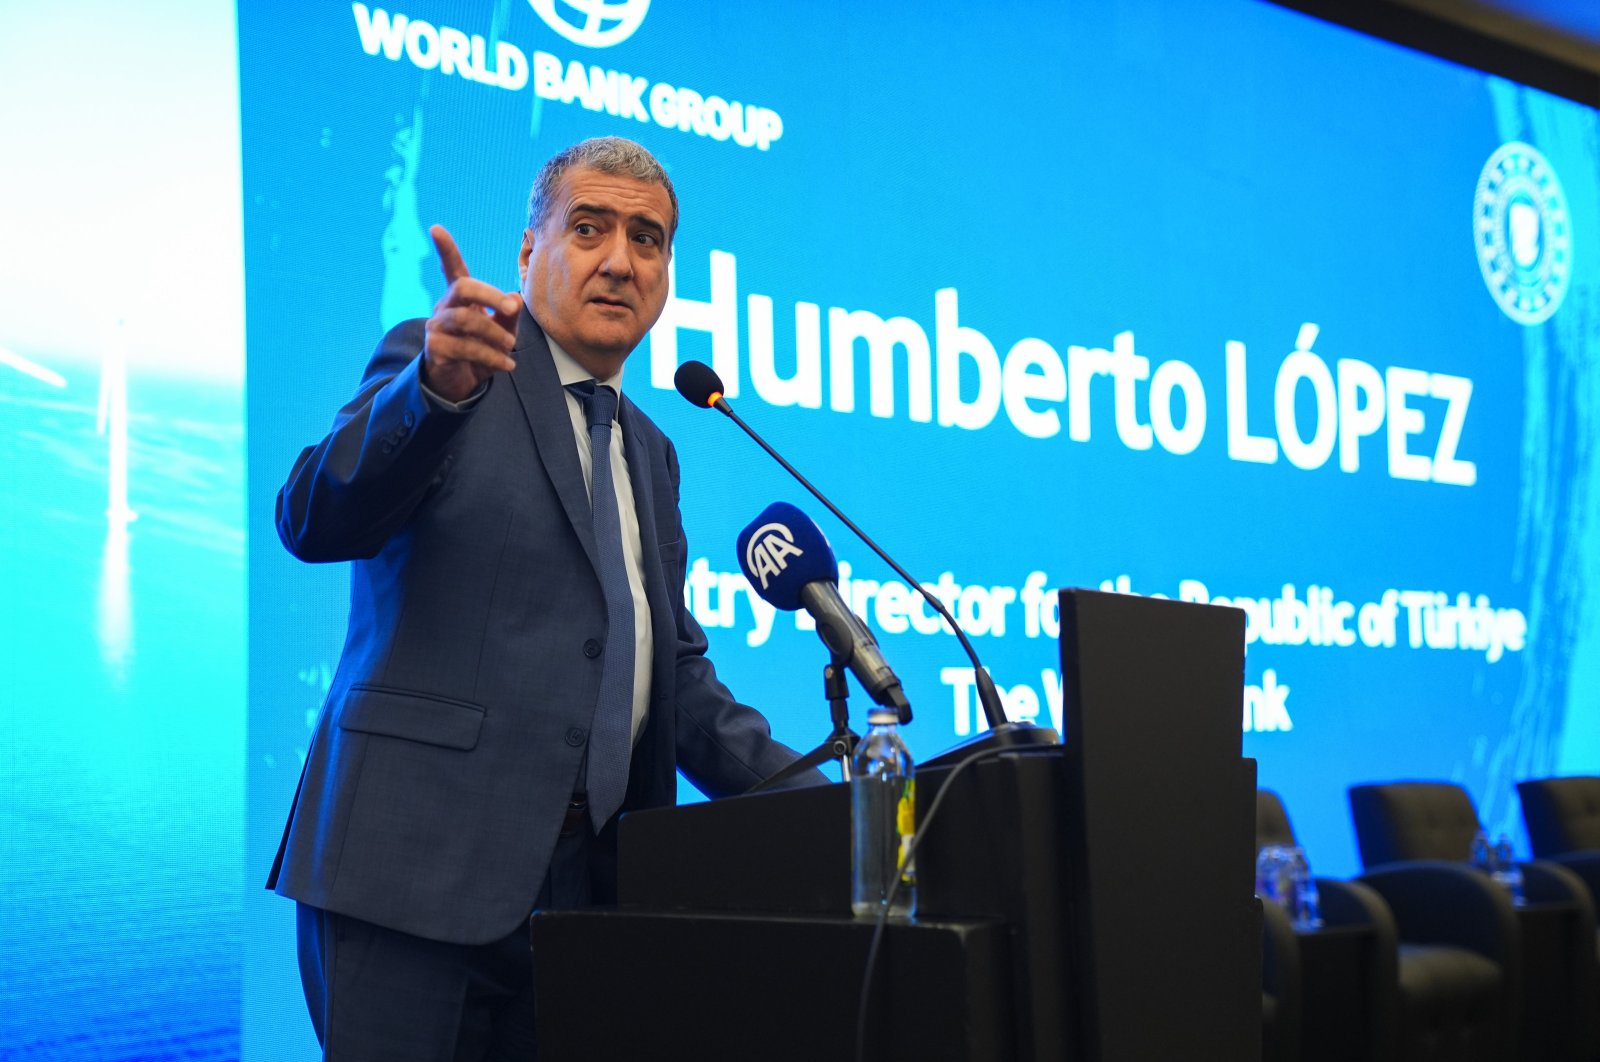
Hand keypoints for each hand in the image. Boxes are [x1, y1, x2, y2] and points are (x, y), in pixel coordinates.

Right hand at [421, 225, 522, 402]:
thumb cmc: (480, 351)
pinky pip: (465, 347)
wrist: (459, 384)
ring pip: (465, 319)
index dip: (445, 249)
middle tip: (512, 310)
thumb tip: (516, 298)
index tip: (436, 228)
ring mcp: (437, 327)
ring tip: (511, 346)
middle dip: (490, 295)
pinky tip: (506, 365)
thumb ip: (509, 317)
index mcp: (461, 298)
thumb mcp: (502, 334)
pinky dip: (491, 357)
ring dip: (494, 333)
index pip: (452, 268)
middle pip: (463, 287)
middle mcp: (446, 307)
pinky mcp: (436, 348)